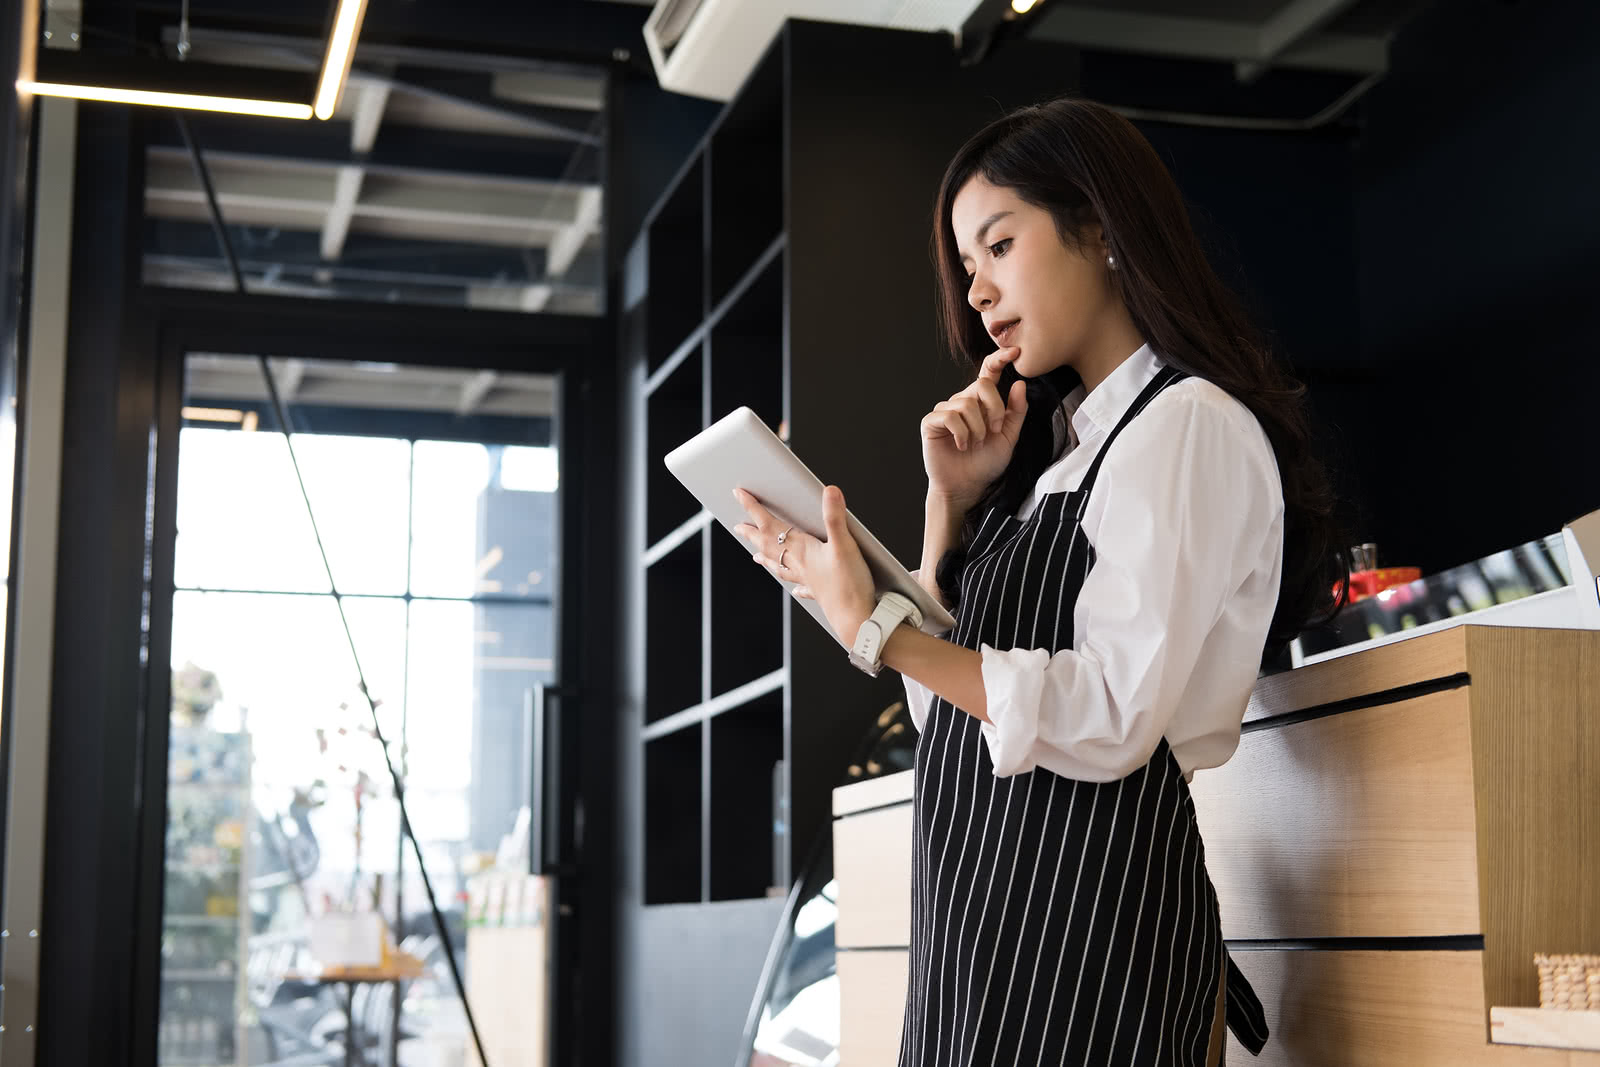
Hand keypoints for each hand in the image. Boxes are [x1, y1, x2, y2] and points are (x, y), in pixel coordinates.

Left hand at [733, 485, 876, 641]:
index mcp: (800, 550)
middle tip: (738, 527)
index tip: (738, 495)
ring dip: (766, 558)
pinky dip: (795, 585)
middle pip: (768, 546)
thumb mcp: (844, 545)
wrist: (856, 619)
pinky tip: (796, 590)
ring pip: (779, 566)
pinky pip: (801, 587)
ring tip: (756, 555)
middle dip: (752, 534)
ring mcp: (807, 579)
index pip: (769, 524)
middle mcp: (798, 564)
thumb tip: (829, 491)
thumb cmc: (849, 585)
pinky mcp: (819, 592)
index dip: (752, 508)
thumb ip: (835, 517)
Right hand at [921, 347, 1028, 511]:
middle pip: (981, 385)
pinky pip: (949, 416)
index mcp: (981, 402)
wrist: (966, 486)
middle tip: (994, 430)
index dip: (999, 359)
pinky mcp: (931, 422)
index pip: (988, 373)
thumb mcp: (1009, 437)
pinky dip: (961, 433)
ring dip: (977, 428)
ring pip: (966, 403)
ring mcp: (945, 411)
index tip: (1014, 352)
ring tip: (976, 444)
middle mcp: (962, 401)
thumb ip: (1015, 412)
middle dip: (994, 408)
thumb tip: (1019, 384)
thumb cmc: (985, 463)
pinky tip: (961, 445)